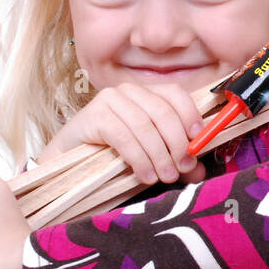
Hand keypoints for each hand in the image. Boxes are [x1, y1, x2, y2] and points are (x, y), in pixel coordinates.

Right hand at [40, 81, 208, 185]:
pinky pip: (124, 136)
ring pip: (145, 126)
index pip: (176, 94)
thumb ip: (176, 162)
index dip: (190, 116)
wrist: (69, 163)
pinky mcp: (93, 115)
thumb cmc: (113, 157)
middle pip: (163, 112)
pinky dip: (139, 158)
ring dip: (159, 155)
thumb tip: (199, 171)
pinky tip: (144, 175)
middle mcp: (129, 91)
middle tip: (183, 169)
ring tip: (165, 177)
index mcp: (147, 94)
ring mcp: (109, 100)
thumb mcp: (151, 158)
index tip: (198, 141)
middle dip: (177, 143)